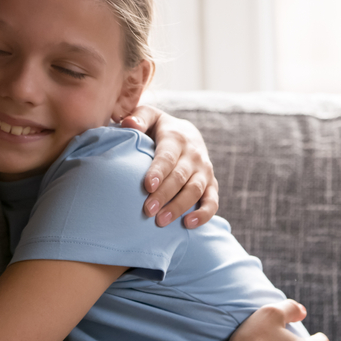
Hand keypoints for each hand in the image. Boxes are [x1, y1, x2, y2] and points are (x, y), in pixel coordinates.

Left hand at [122, 106, 217, 227]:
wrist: (187, 133)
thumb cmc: (159, 127)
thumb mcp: (149, 116)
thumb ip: (139, 118)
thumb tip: (128, 123)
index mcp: (176, 138)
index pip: (167, 156)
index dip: (158, 171)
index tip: (147, 185)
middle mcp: (193, 154)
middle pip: (180, 177)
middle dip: (165, 195)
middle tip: (148, 211)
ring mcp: (204, 170)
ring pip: (195, 191)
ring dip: (179, 207)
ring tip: (161, 221)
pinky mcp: (211, 183)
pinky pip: (212, 201)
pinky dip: (204, 214)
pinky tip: (188, 224)